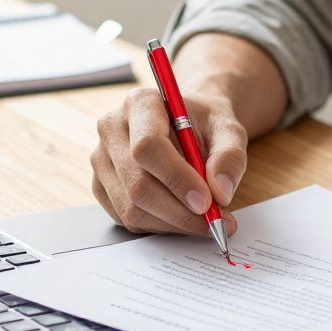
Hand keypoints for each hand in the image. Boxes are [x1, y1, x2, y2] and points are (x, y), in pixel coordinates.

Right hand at [90, 87, 247, 235]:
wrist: (188, 126)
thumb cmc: (205, 125)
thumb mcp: (229, 130)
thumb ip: (230, 157)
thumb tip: (220, 192)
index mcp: (140, 103)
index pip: (147, 146)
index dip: (177, 178)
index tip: (206, 201)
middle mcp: (112, 129)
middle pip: (136, 183)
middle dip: (179, 211)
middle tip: (214, 221)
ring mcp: (102, 159)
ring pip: (131, 208)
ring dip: (172, 223)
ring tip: (204, 220)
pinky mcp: (101, 186)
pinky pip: (127, 219)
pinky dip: (160, 226)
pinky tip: (182, 216)